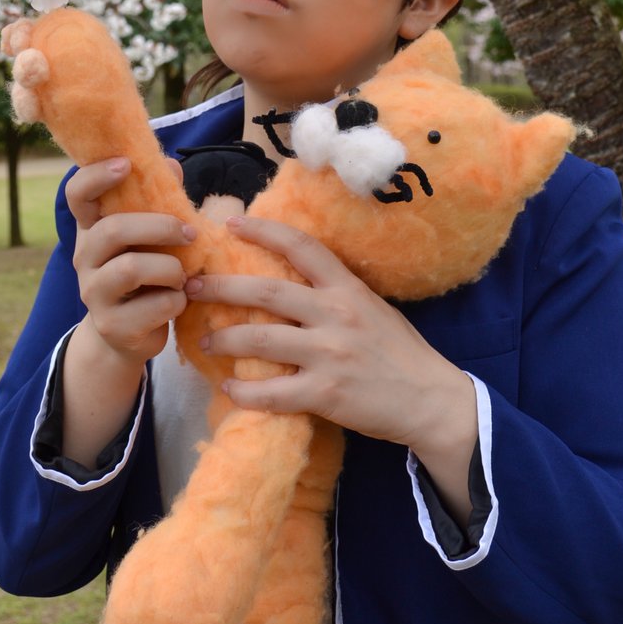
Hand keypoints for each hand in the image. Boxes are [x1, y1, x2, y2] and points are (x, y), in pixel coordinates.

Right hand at [66, 157, 195, 367]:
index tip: (126, 164)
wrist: (128, 334)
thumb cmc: (146, 273)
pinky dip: (177, 300)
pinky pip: (156, 305)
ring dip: (171, 269)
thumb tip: (171, 165)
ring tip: (182, 276)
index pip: (77, 195)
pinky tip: (178, 302)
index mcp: (92, 230)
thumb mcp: (149, 237)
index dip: (96, 176)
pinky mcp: (113, 326)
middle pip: (113, 230)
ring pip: (132, 269)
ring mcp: (94, 294)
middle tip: (190, 233)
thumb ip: (159, 201)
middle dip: (160, 227)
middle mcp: (84, 259)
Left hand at [187, 215, 475, 457]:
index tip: (231, 223)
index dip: (263, 230)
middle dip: (221, 288)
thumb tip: (289, 275)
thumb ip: (334, 291)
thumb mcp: (371, 306)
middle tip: (191, 286)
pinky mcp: (325, 394)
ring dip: (224, 340)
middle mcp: (335, 315)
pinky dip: (244, 392)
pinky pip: (271, 392)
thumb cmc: (399, 351)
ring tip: (206, 341)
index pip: (301, 247)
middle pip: (265, 293)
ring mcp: (329, 355)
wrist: (431, 400)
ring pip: (259, 341)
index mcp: (347, 288)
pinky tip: (230, 390)